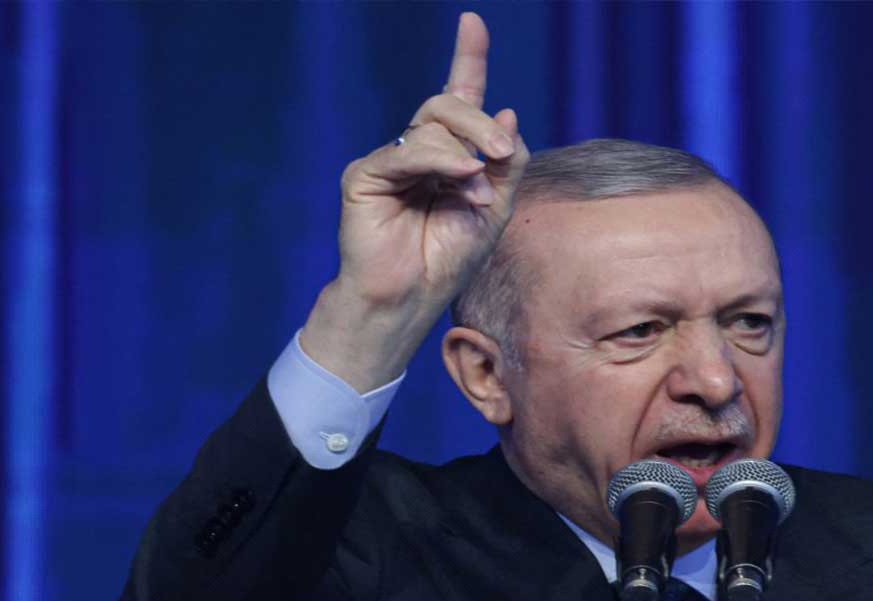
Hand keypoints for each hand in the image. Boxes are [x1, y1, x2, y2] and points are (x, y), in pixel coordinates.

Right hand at [301, 12, 529, 391]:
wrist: (410, 299)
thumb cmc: (447, 260)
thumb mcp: (493, 210)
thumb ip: (505, 165)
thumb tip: (507, 113)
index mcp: (448, 157)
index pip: (458, 98)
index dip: (467, 59)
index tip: (473, 22)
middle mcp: (417, 152)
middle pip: (449, 105)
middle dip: (481, 124)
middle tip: (502, 156)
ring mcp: (389, 161)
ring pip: (432, 123)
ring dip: (467, 152)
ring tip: (478, 189)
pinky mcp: (365, 175)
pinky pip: (409, 151)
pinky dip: (441, 163)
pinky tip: (460, 184)